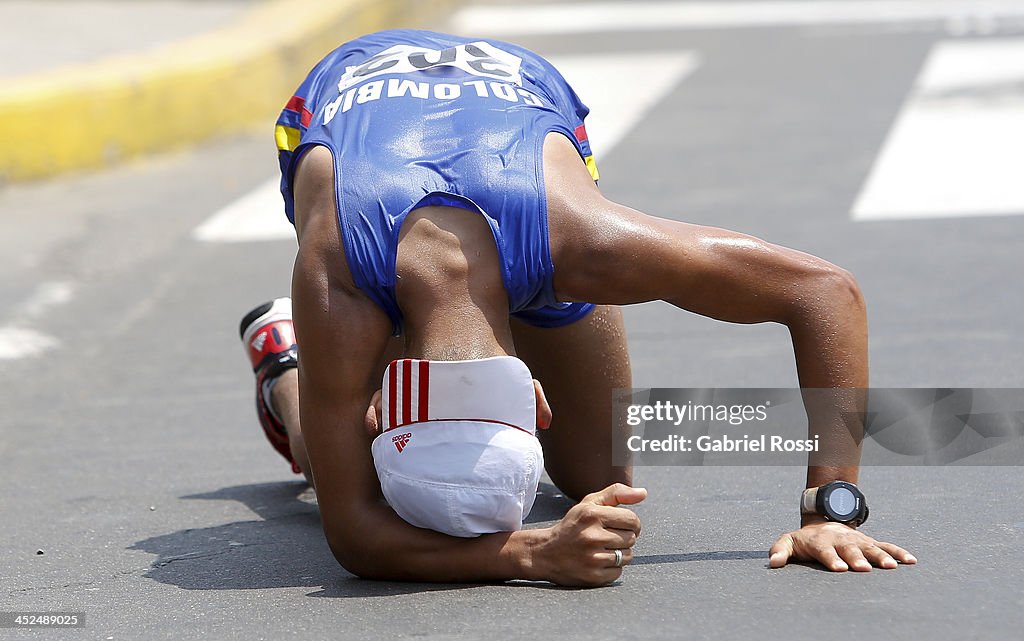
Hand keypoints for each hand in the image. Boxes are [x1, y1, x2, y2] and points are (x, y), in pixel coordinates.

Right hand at [530, 483, 646, 586]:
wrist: (545, 553)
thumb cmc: (572, 526)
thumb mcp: (589, 504)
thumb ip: (616, 493)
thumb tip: (643, 493)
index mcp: (592, 514)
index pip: (633, 520)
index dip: (632, 523)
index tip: (622, 525)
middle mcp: (592, 536)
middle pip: (632, 539)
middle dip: (624, 537)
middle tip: (607, 538)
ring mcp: (592, 558)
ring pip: (627, 556)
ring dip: (619, 553)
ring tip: (602, 549)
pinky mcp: (593, 576)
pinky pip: (618, 572)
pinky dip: (612, 568)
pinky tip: (597, 561)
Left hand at [769, 520, 916, 571]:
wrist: (822, 521)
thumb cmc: (804, 539)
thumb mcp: (788, 541)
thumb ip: (779, 551)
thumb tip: (773, 564)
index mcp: (820, 541)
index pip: (825, 550)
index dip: (831, 559)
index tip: (839, 568)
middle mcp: (841, 540)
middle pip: (849, 549)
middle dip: (857, 558)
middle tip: (863, 568)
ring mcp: (857, 540)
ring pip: (870, 547)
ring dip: (880, 556)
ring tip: (890, 567)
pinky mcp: (870, 542)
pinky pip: (886, 546)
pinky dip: (898, 552)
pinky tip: (911, 561)